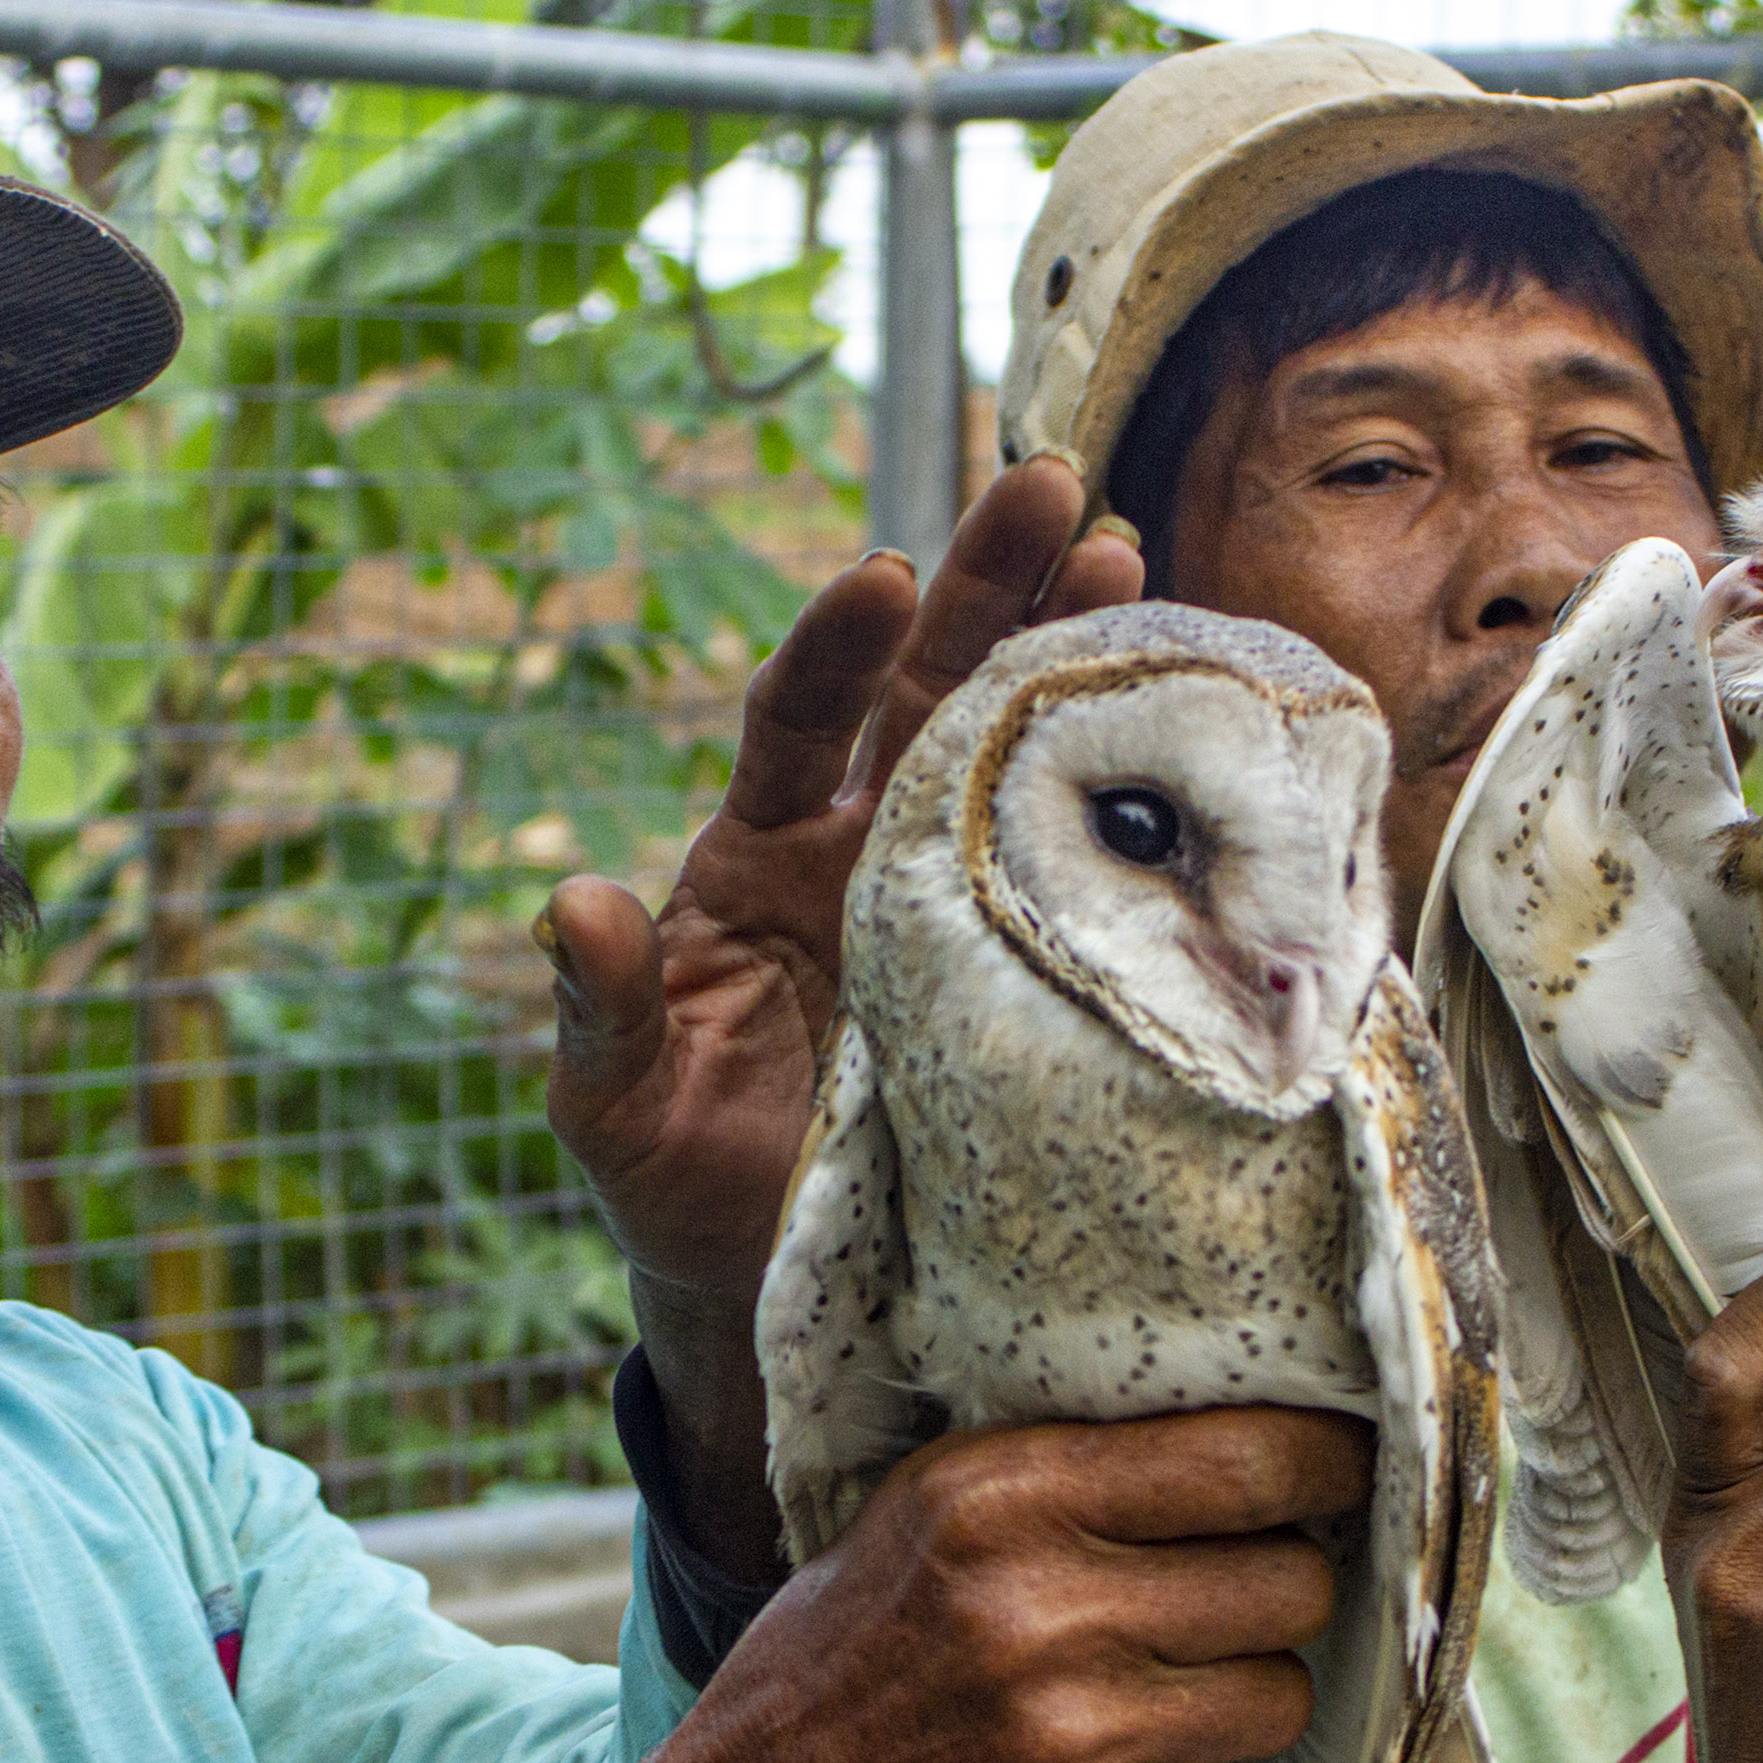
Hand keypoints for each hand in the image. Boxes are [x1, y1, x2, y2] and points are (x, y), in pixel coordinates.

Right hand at [439, 1404, 1368, 1762]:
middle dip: (1286, 1590)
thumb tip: (1266, 1438)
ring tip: (1163, 1691)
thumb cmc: (856, 1650)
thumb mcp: (928, 1510)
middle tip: (1242, 1594)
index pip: (1245, 1461)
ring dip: (1243, 1696)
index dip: (1330, 1465)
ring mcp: (1071, 1733)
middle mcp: (1040, 1605)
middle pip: (1290, 1584)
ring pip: (1277, 1696)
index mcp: (1002, 1494)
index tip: (1350, 1469)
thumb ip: (1076, 1469)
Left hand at [541, 462, 1140, 1578]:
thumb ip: (602, 1009)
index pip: (798, 719)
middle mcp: (858, 845)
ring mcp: (948, 892)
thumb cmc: (678, 1181)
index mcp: (757, 857)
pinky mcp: (1022, 958)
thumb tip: (572, 899)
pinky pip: (1080, 853)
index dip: (839, 647)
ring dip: (1068, 646)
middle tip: (1055, 486)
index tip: (883, 574)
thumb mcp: (618, 1108)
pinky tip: (1190, 718)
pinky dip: (1132, 785)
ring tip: (1136, 559)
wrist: (781, 1276)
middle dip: (986, 585)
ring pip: (1012, 742)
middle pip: (926, 687)